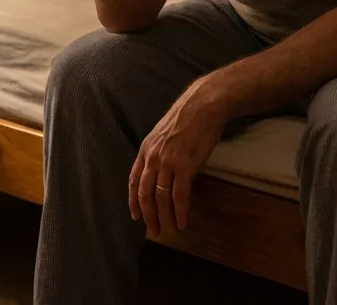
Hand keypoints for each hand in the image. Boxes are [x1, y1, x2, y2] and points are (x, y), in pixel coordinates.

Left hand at [129, 82, 225, 236]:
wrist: (202, 106)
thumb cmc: (187, 117)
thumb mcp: (162, 133)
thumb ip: (158, 151)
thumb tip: (160, 169)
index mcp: (146, 150)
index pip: (133, 181)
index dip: (134, 201)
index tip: (136, 216)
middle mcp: (153, 158)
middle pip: (145, 194)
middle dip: (148, 215)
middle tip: (154, 230)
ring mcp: (168, 163)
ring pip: (161, 198)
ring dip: (165, 218)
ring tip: (170, 230)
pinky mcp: (185, 167)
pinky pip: (179, 196)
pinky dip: (180, 212)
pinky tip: (182, 222)